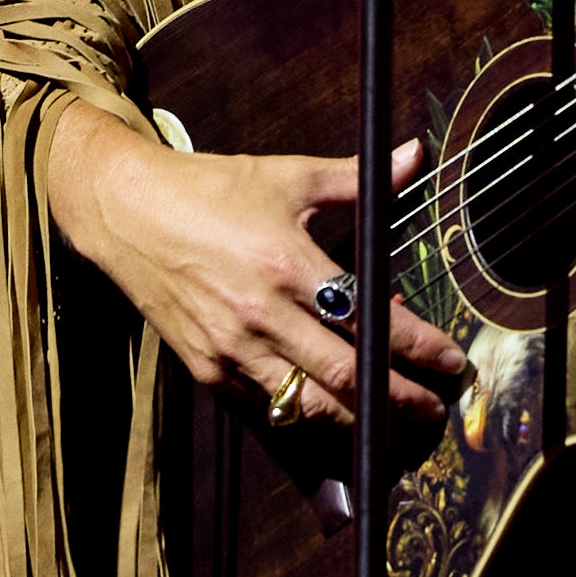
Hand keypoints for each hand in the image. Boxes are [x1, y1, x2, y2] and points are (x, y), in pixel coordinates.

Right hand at [45, 104, 470, 447]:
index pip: (369, 319)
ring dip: (354, 417)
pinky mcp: (206, 368)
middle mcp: (261, 313)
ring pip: (305, 405)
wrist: (124, 211)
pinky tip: (329, 410)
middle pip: (344, 375)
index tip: (451, 361)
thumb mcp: (286, 177)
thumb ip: (357, 180)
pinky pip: (263, 406)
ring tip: (389, 419)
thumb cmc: (207, 190)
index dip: (418, 347)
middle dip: (398, 397)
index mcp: (287, 263)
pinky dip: (300, 413)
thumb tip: (411, 157)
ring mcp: (231, 347)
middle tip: (433, 407)